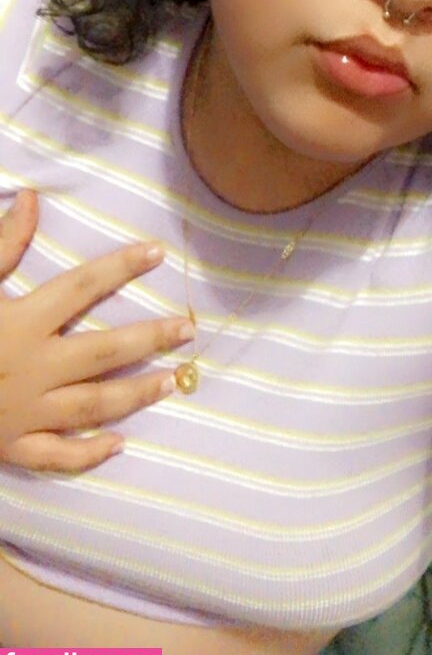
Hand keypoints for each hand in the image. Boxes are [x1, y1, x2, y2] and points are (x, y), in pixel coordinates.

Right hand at [0, 190, 192, 471]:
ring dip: (136, 393)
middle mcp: (31, 369)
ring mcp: (24, 413)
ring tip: (174, 381)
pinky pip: (57, 456)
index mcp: (19, 323)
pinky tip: (119, 445)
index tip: (156, 253)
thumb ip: (0, 245)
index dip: (121, 267)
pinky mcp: (11, 448)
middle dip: (150, 338)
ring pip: (93, 405)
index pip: (82, 287)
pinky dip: (88, 453)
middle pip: (103, 351)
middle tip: (188, 330)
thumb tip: (30, 198)